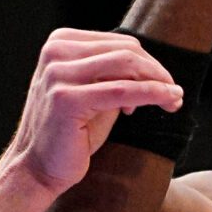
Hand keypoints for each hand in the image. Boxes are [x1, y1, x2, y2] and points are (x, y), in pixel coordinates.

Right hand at [3, 30, 181, 196]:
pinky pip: (122, 91)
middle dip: (158, 72)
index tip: (161, 85)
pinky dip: (152, 94)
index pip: (119, 43)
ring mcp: (58, 74)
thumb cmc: (69, 133)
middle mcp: (55, 53)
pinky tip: (168, 101)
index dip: (149, 64)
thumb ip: (115, 75)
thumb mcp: (93, 93)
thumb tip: (155, 68)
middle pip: (126, 51)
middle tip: (175, 92)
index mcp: (59, 43)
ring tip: (174, 99)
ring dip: (159, 82)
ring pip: (127, 66)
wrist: (36, 168)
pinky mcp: (66, 98)